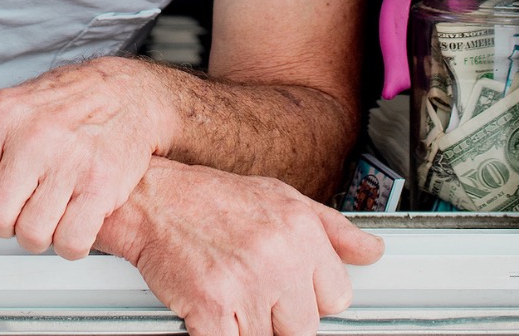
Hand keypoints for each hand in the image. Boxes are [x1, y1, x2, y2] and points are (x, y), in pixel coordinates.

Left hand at [0, 56, 179, 256]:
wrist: (125, 94)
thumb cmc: (58, 109)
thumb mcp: (4, 121)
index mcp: (2, 116)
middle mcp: (34, 135)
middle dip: (0, 228)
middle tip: (13, 220)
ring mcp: (70, 159)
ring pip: (32, 234)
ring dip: (34, 238)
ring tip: (43, 220)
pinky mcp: (103, 184)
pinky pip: (71, 241)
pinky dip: (67, 246)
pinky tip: (69, 226)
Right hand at [101, 157, 384, 335]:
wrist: (146, 198)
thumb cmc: (208, 199)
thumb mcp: (278, 197)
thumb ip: (331, 229)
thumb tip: (372, 251)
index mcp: (301, 230)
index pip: (337, 298)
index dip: (308, 298)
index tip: (287, 289)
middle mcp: (279, 255)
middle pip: (305, 326)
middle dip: (279, 317)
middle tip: (252, 290)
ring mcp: (247, 283)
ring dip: (248, 326)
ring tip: (228, 292)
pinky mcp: (213, 305)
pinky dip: (221, 333)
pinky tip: (211, 312)